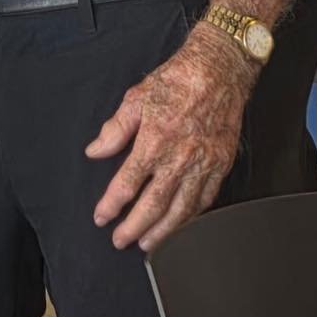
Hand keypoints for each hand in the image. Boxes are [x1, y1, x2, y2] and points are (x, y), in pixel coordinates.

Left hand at [86, 25, 257, 251]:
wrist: (218, 71)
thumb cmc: (176, 81)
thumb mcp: (136, 98)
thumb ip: (115, 130)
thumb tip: (95, 151)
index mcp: (154, 141)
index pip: (128, 183)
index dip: (112, 204)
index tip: (101, 217)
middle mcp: (179, 158)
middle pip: (153, 205)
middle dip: (134, 227)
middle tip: (120, 240)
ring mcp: (203, 165)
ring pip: (181, 210)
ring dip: (163, 232)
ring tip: (148, 244)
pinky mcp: (221, 165)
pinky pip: (206, 200)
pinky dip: (192, 218)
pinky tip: (181, 226)